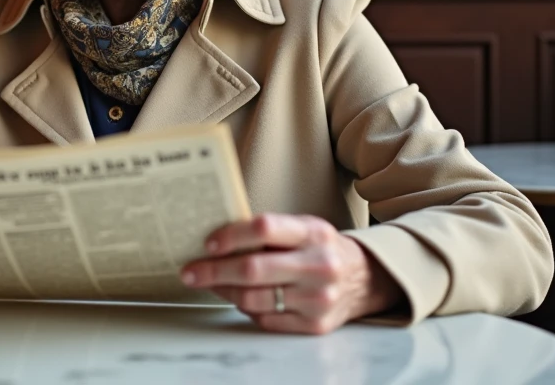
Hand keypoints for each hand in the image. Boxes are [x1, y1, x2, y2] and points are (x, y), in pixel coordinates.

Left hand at [181, 213, 402, 334]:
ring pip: (254, 298)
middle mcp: (319, 265)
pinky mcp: (315, 325)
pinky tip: (236, 297)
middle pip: (253, 269)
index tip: (207, 243)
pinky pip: (265, 319)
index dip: (231, 235)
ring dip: (224, 291)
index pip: (265, 228)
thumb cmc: (321, 249)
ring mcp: (318, 299)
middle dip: (213, 271)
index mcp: (314, 233)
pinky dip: (245, 308)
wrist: (365, 279)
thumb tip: (216, 241)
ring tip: (209, 284)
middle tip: (190, 271)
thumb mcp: (303, 229)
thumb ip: (268, 233)